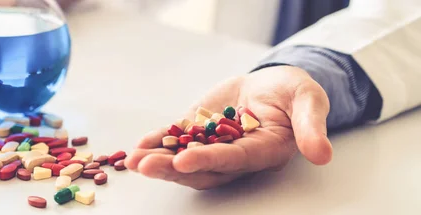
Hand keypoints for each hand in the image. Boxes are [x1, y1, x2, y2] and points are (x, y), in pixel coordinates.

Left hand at [125, 66, 332, 189]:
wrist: (274, 84)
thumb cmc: (295, 93)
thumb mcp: (309, 101)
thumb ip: (311, 125)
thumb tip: (322, 153)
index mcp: (263, 151)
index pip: (234, 159)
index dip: (209, 161)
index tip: (183, 161)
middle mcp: (236, 154)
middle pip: (203, 167)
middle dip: (172, 168)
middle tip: (144, 166)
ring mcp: (214, 143)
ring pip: (185, 157)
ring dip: (159, 159)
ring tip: (133, 160)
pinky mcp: (200, 129)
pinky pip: (177, 139)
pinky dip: (158, 141)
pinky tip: (139, 144)